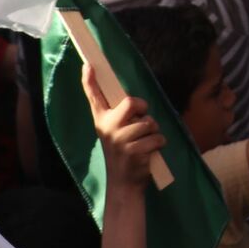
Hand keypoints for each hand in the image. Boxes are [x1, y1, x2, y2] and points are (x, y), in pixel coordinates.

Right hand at [81, 63, 164, 191]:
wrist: (124, 183)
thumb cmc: (124, 152)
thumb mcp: (116, 132)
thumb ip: (121, 116)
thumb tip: (133, 101)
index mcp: (102, 120)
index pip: (94, 96)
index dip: (90, 80)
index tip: (88, 64)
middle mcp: (107, 128)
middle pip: (131, 102)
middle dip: (143, 108)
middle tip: (142, 119)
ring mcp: (119, 140)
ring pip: (149, 122)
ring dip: (154, 132)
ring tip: (145, 142)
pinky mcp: (133, 151)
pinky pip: (157, 138)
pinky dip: (159, 144)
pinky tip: (150, 152)